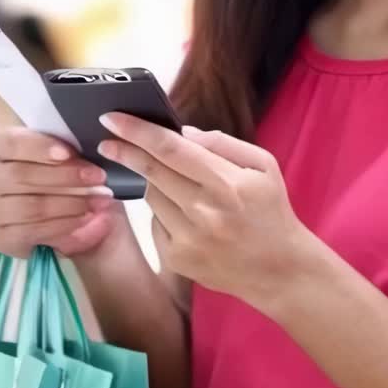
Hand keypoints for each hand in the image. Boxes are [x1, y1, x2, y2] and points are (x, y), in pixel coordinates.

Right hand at [0, 128, 121, 259]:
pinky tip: (84, 219)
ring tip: (98, 200)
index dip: (39, 147)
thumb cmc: (53, 175)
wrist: (49, 216)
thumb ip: (64, 152)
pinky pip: (31, 231)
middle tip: (98, 177)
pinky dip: (62, 225)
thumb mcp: (57, 155)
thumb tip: (82, 154)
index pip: (10, 143)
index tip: (68, 153)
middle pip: (20, 175)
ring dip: (69, 203)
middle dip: (64, 176)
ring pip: (28, 206)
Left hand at [97, 114, 310, 312]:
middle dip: (125, 152)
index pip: (171, 149)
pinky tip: (186, 215)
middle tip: (107, 141)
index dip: (137, 131)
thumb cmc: (270, 210)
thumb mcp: (262, 165)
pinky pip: (156, 222)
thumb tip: (180, 132)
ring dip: (153, 182)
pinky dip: (164, 211)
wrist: (280, 269)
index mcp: (227, 183)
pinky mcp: (177, 259)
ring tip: (178, 186)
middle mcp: (204, 212)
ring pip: (151, 196)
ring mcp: (188, 239)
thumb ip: (220, 143)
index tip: (112, 118)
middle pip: (151, 171)